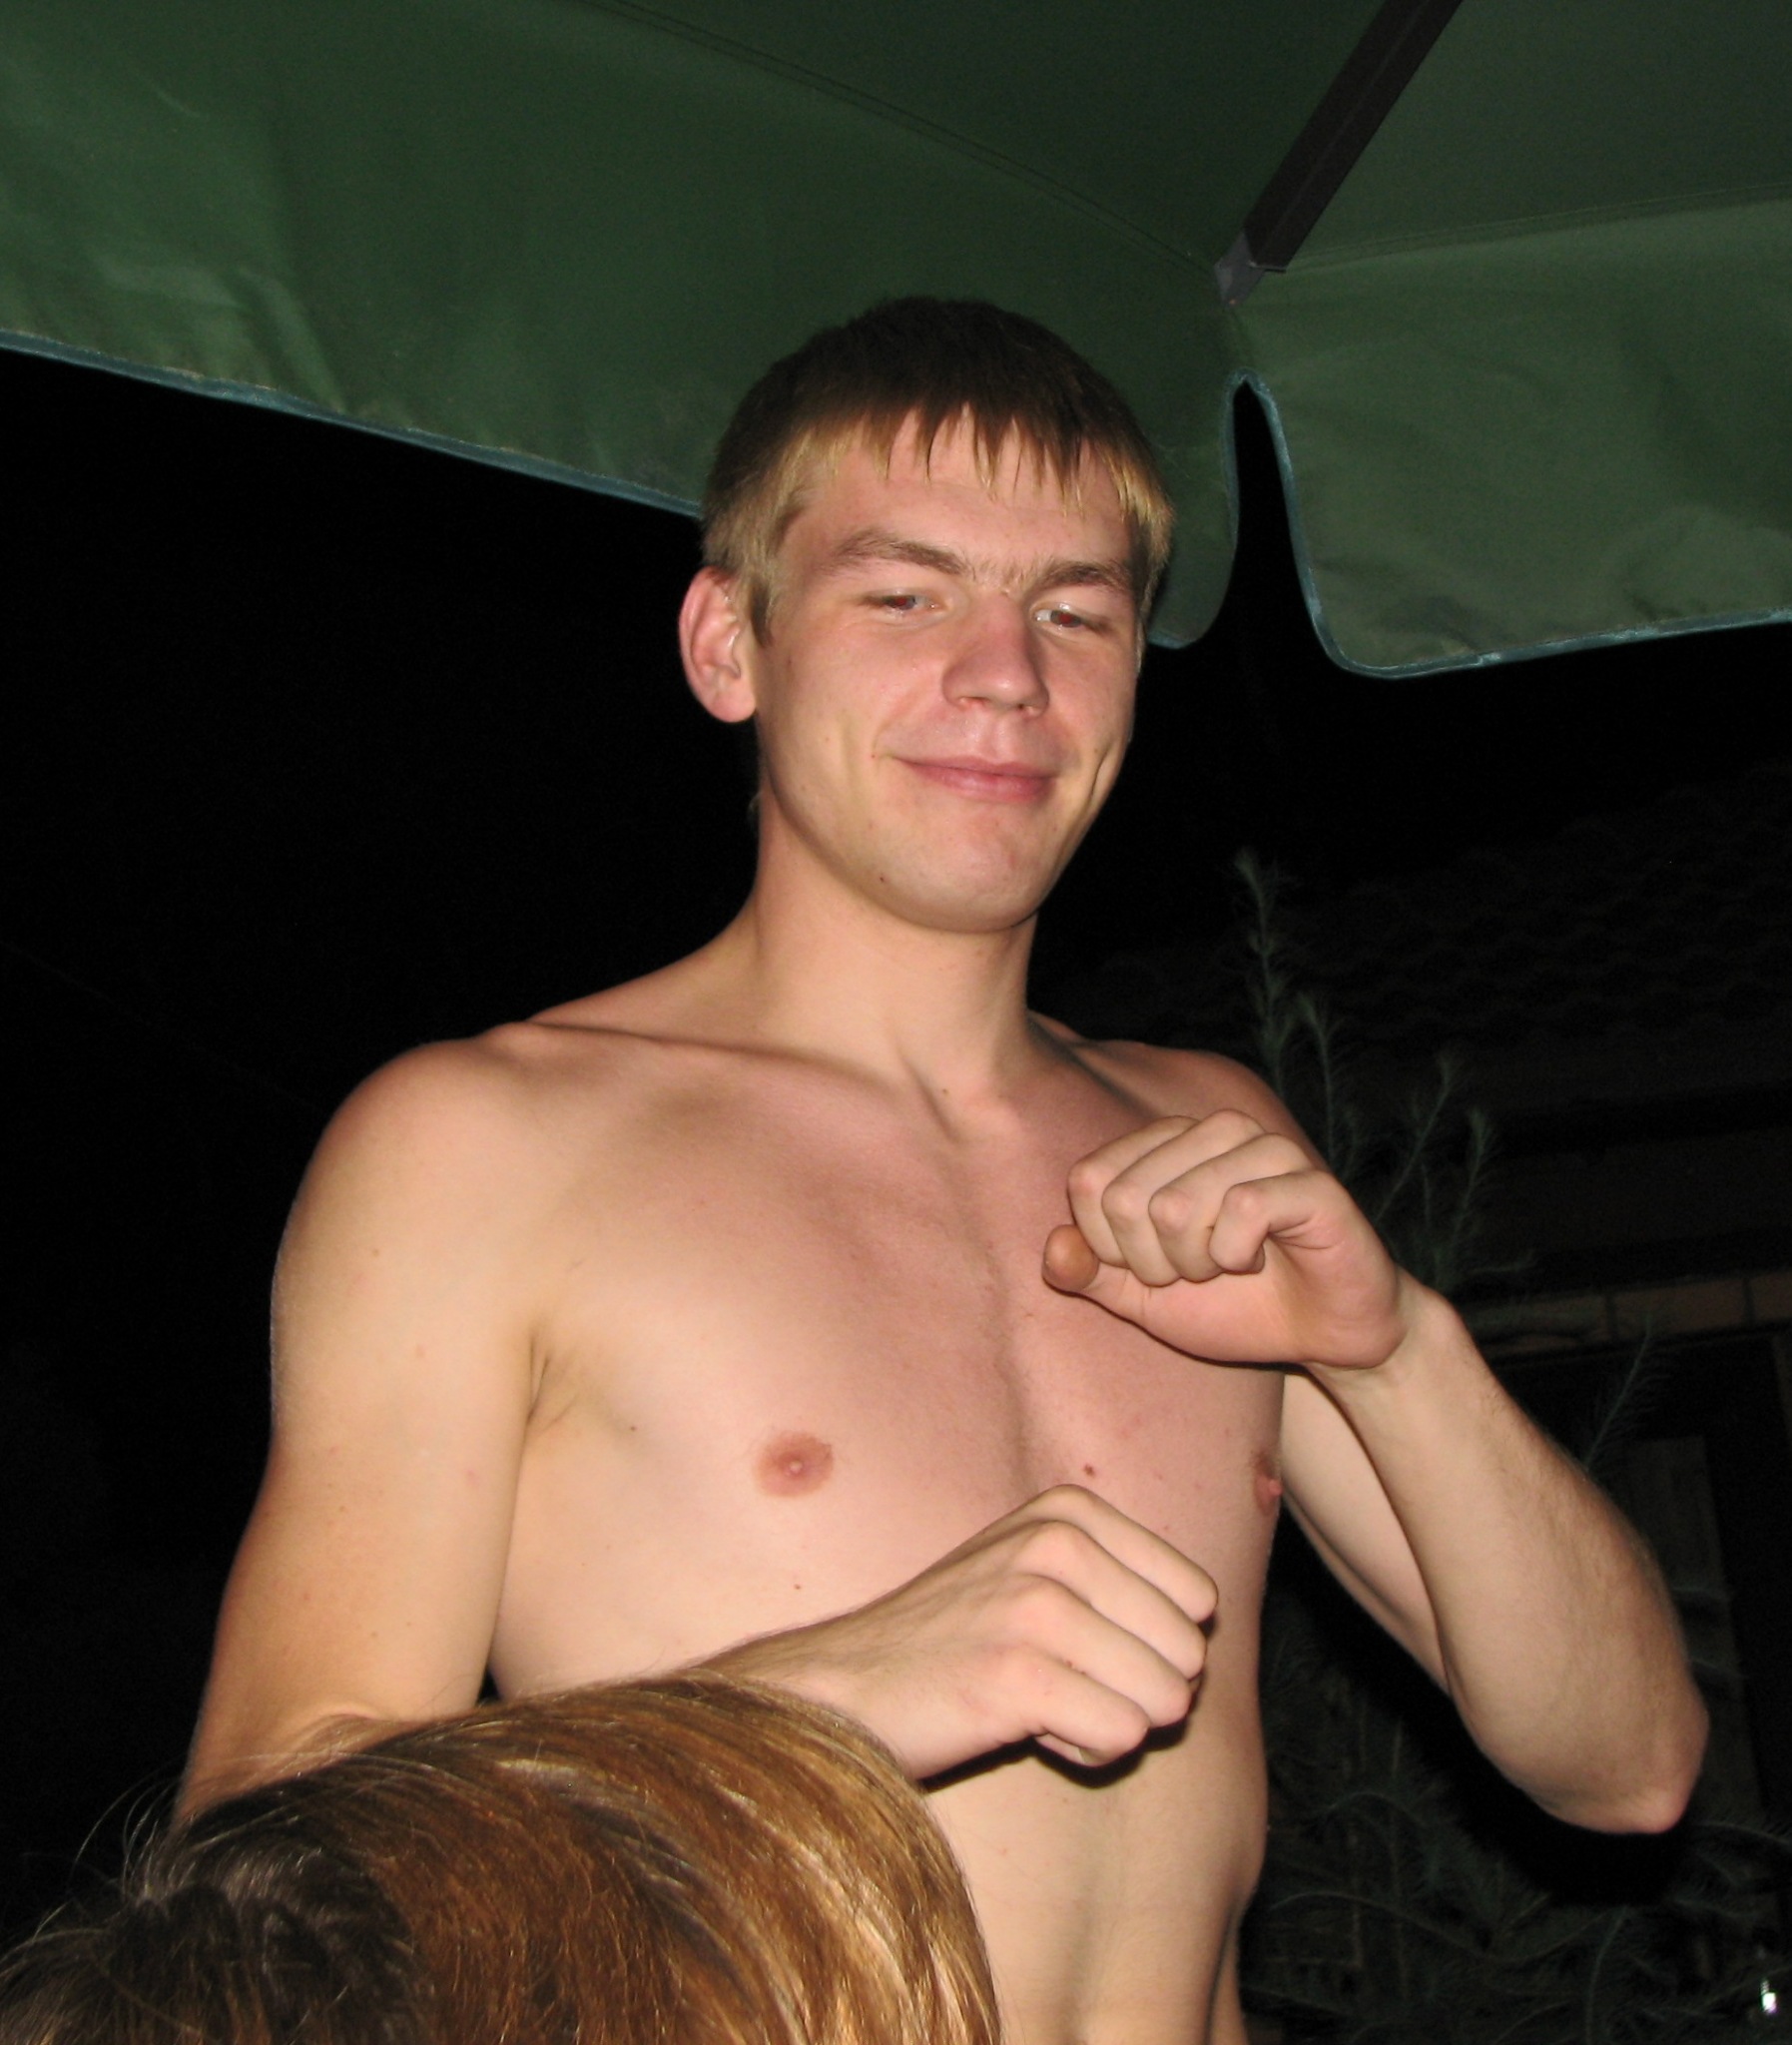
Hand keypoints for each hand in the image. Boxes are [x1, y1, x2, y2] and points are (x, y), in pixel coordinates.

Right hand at [711, 1486, 1214, 1779]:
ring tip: (1036, 1703)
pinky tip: (1025, 1730)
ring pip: (1163, 1700)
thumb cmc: (955, 1640)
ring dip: (1107, 1724)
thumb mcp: (1034, 1570)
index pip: (1197, 1599)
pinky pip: (1122, 1738)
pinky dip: (1085, 1754)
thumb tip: (1208, 1631)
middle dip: (1132, 1690)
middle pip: (1186, 1654)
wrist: (846, 1687)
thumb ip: (1120, 1580)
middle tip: (1051, 1681)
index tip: (1074, 1646)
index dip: (1147, 1645)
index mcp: (1069, 1511)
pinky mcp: (1017, 1676)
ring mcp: (1035, 1606)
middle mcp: (1057, 1544)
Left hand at [1043, 1112, 1411, 1371]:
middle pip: (1127, 1199)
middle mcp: (1211, 1131)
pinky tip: (1264, 1260)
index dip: (1110, 1249)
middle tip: (1201, 1272)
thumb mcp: (1143, 1300)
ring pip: (1177, 1206)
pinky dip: (1239, 1257)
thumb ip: (1091, 1274)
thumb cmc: (1233, 1307)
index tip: (1158, 1269)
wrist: (1323, 1335)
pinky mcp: (1309, 1180)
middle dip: (1155, 1264)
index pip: (1088, 1182)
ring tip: (1233, 1265)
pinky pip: (1239, 1213)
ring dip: (1198, 1264)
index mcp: (1164, 1144)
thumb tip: (1053, 1250)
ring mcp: (1263, 1147)